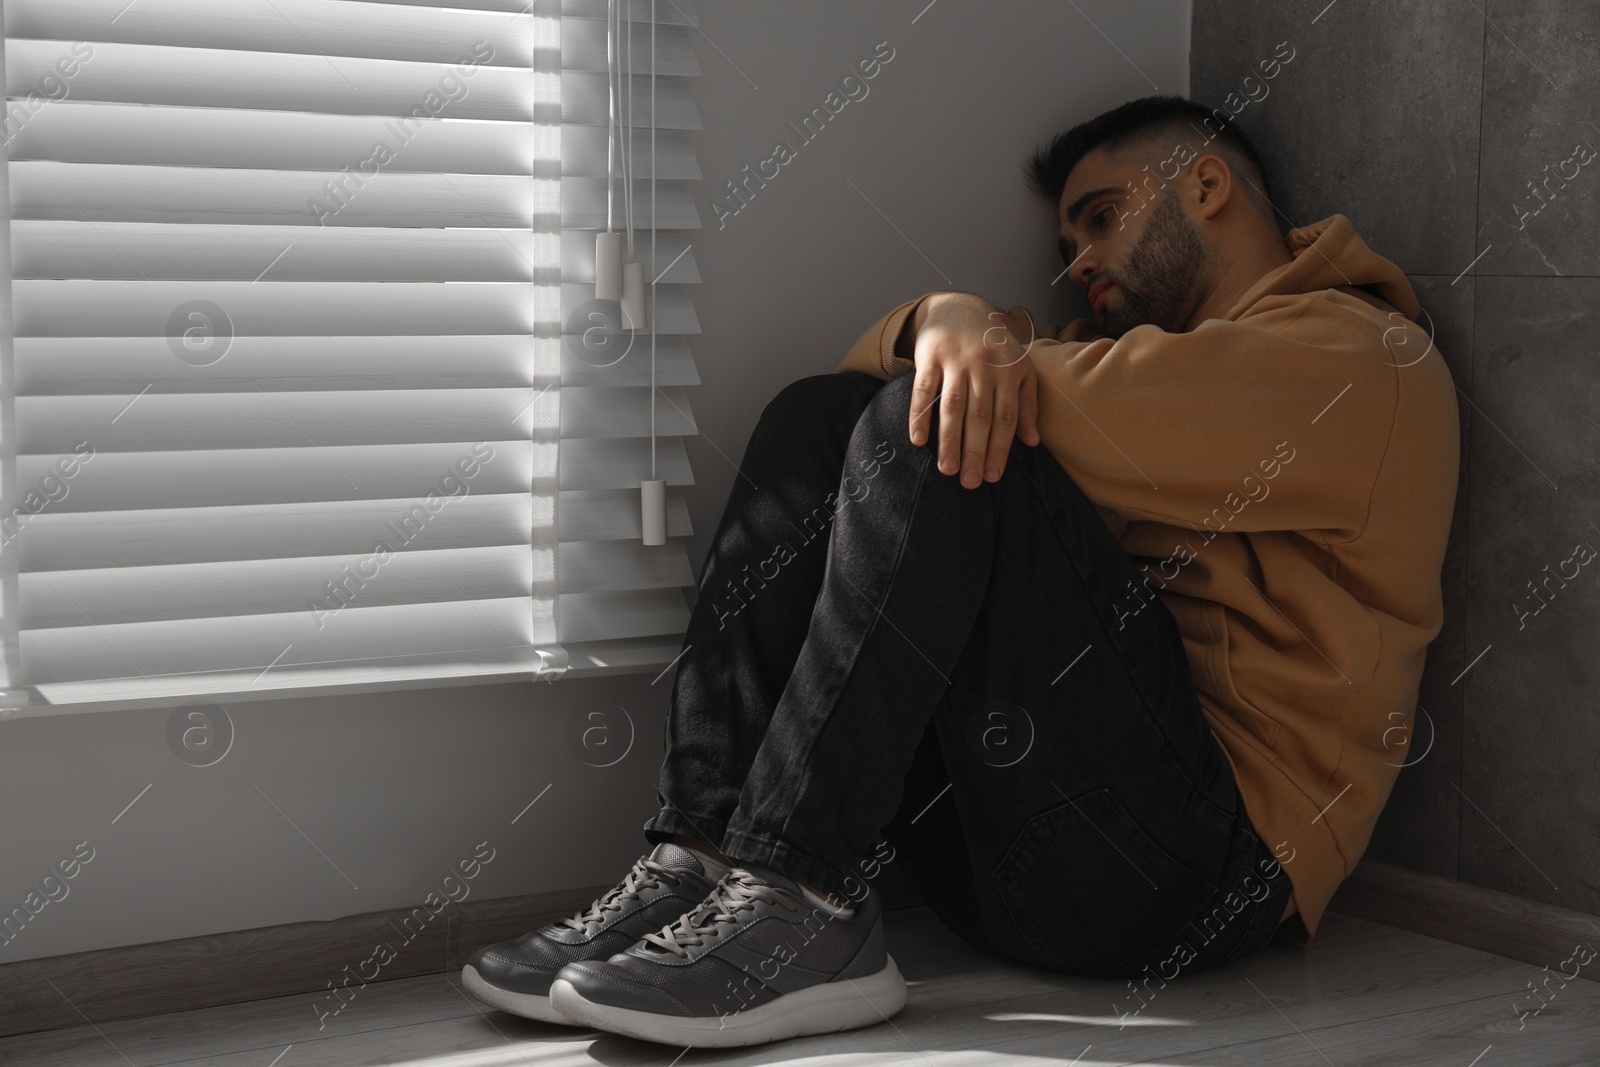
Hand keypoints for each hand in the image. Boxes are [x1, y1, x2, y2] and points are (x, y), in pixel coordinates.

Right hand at [899, 292, 1040, 486]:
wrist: (961, 306)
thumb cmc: (994, 345)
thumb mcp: (1020, 368)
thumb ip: (1027, 403)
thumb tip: (1031, 441)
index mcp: (1009, 371)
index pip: (1005, 418)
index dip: (1000, 449)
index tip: (993, 477)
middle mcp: (984, 366)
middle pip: (979, 417)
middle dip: (975, 452)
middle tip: (969, 483)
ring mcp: (955, 360)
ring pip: (952, 407)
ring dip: (949, 441)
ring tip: (947, 470)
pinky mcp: (930, 356)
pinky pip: (923, 390)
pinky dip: (919, 416)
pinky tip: (917, 440)